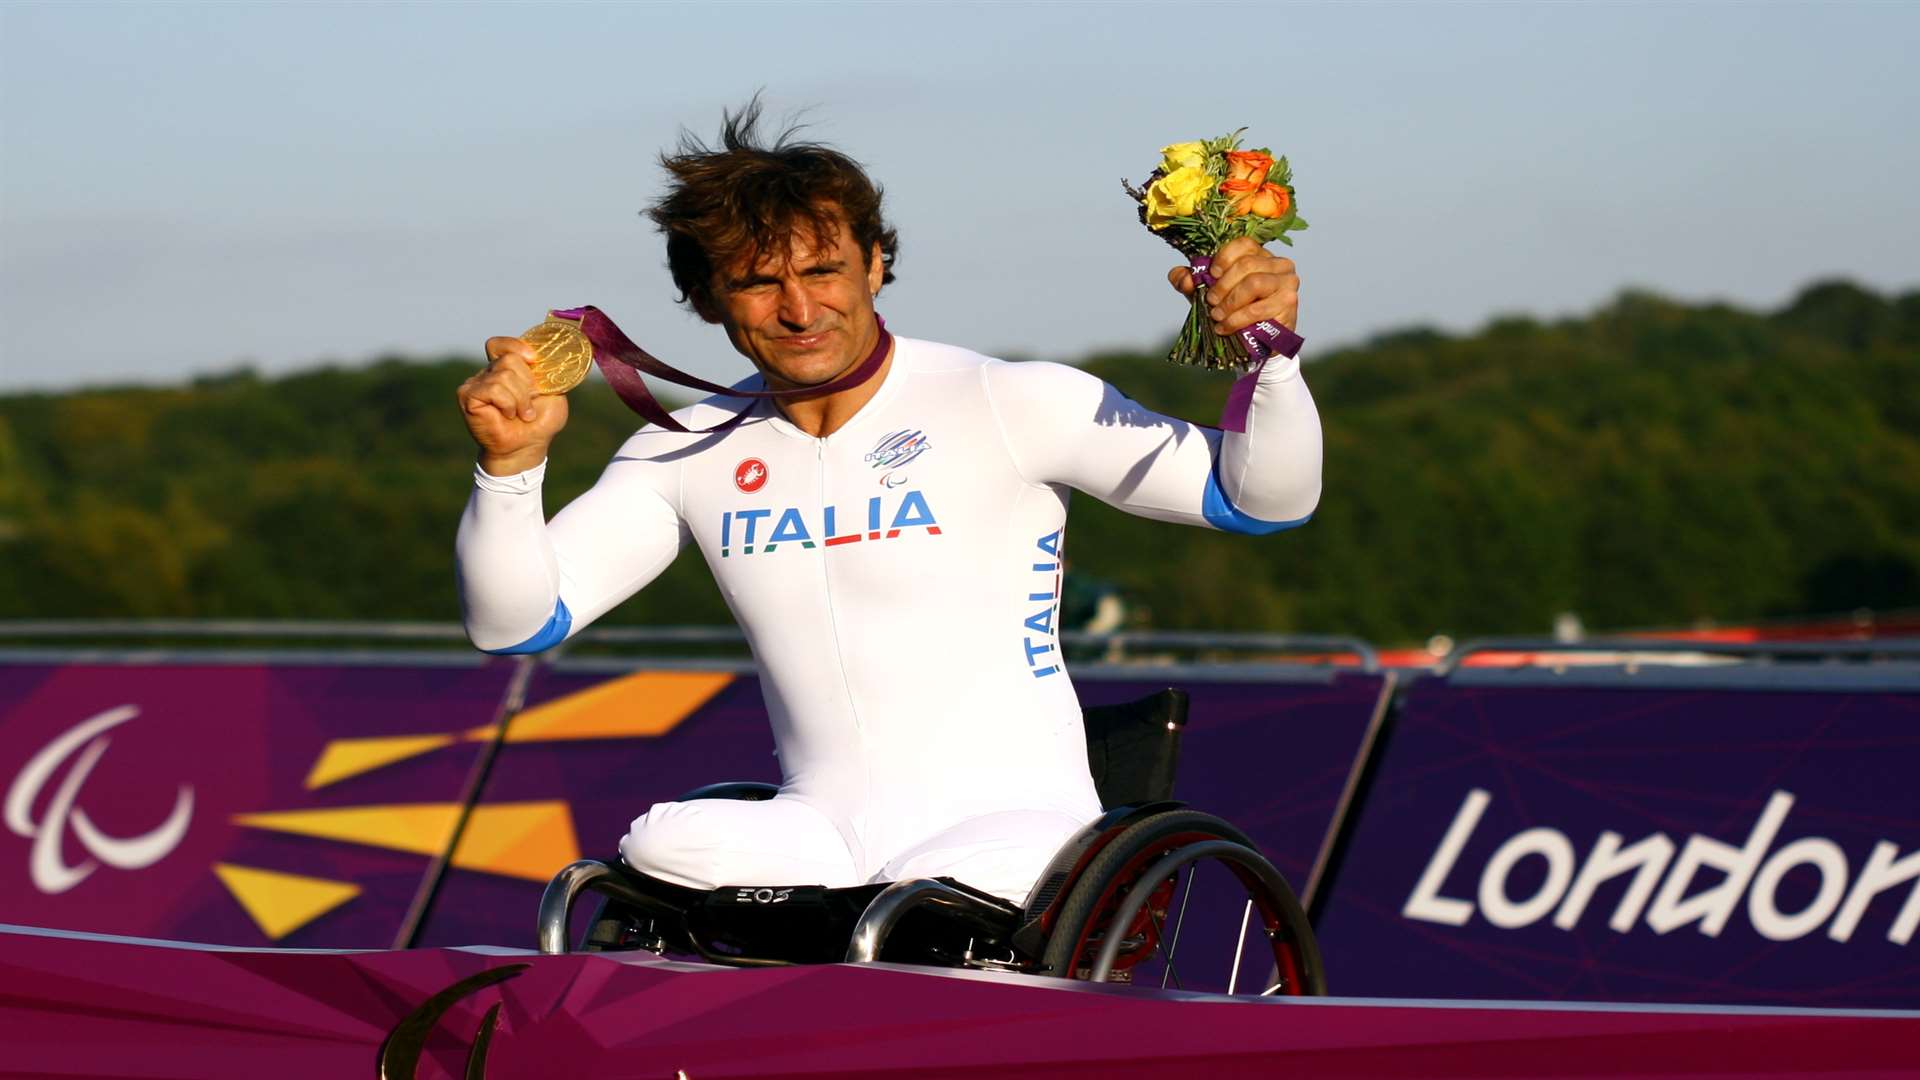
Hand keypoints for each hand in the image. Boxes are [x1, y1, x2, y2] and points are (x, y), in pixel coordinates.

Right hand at [458, 336, 570, 474]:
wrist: (526, 448)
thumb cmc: (539, 423)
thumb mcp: (553, 394)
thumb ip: (548, 373)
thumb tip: (549, 358)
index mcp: (506, 369)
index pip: (500, 345)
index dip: (514, 346)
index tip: (533, 359)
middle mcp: (488, 373)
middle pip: (509, 359)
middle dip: (527, 384)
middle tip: (529, 405)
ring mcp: (475, 384)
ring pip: (504, 375)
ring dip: (520, 399)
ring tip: (521, 414)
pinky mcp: (467, 396)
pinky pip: (493, 389)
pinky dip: (508, 403)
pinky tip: (508, 415)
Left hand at [1166, 237, 1299, 333]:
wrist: (1254, 343)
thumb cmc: (1233, 312)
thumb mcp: (1207, 294)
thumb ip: (1190, 282)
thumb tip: (1183, 277)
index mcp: (1259, 255)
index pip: (1244, 244)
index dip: (1225, 256)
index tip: (1211, 274)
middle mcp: (1278, 264)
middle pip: (1247, 264)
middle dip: (1223, 285)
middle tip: (1210, 301)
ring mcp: (1287, 282)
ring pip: (1255, 283)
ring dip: (1230, 302)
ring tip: (1217, 315)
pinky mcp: (1289, 303)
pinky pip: (1259, 308)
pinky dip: (1237, 319)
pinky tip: (1225, 327)